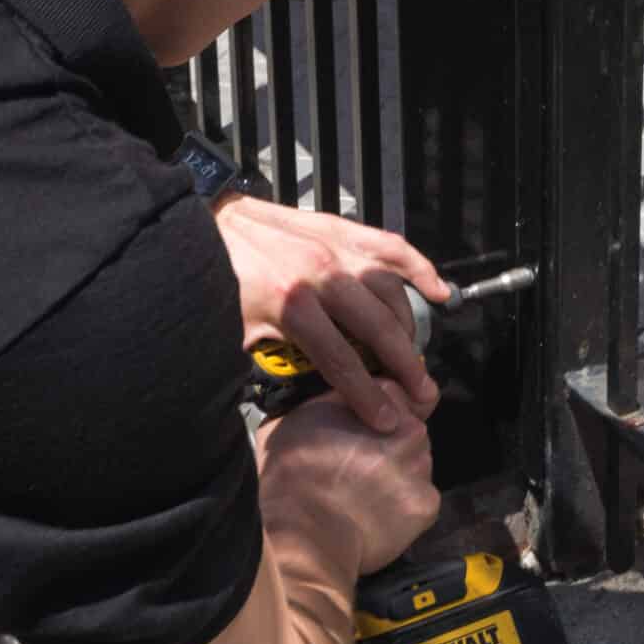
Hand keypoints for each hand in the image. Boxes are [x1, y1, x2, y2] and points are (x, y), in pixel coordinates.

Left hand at [210, 195, 449, 427]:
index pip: (342, 360)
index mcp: (291, 304)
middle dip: (403, 366)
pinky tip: (439, 290)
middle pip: (378, 327)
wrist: (204, 222)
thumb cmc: (217, 284)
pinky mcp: (339, 227)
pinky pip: (390, 246)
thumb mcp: (233, 335)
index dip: (366, 395)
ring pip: (390, 289)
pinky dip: (419, 267)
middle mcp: (321, 273)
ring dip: (409, 325)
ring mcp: (334, 246)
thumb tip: (296, 396)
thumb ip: (267, 363)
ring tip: (413, 356)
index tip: (385, 421)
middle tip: (419, 395)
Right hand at [255, 390, 438, 574]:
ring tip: (365, 494)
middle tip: (359, 467)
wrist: (301, 532)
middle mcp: (409, 428)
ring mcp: (421, 467)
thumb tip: (340, 404)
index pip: (394, 396)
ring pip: (417, 466)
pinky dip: (403, 508)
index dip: (376, 415)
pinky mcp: (426, 504)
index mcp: (381, 399)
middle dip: (391, 445)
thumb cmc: (290, 473)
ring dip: (399, 476)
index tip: (360, 432)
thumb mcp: (301, 415)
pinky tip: (376, 517)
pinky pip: (419, 501)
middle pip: (410, 431)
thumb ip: (334, 402)